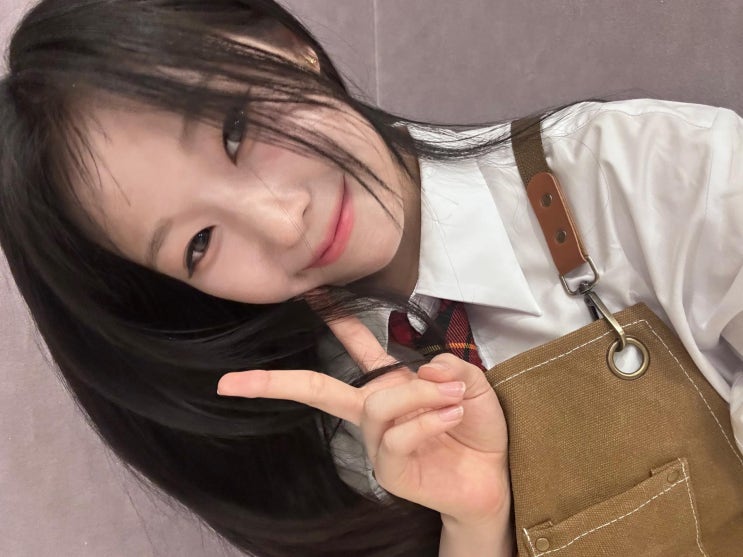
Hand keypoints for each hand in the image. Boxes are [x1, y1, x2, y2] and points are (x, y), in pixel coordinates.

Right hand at [216, 315, 509, 524]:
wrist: (492, 478)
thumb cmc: (477, 428)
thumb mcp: (472, 384)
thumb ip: (448, 367)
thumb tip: (422, 369)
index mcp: (390, 385)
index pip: (356, 350)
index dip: (336, 322)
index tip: (310, 296)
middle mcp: (374, 411)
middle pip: (317, 390)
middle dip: (274, 382)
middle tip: (234, 380)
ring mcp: (376, 443)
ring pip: (378, 404)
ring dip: (421, 397)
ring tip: (455, 401)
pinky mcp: (387, 470)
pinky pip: (396, 436)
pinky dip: (428, 421)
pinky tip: (452, 418)